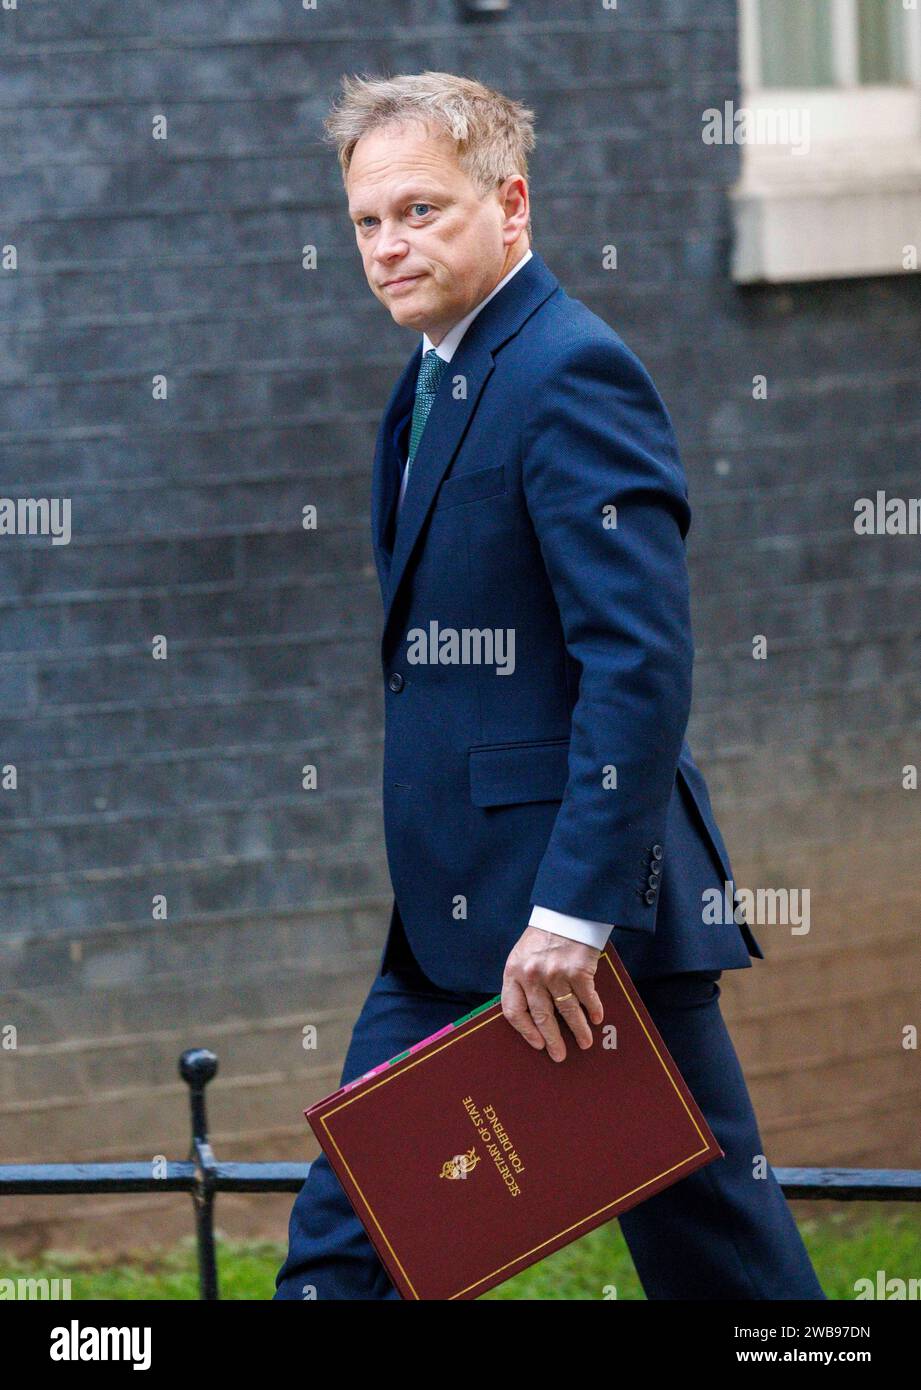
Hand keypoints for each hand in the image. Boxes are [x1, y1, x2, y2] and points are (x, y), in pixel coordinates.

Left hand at [501, 926, 603, 1061]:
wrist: (566, 911)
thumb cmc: (544, 936)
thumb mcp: (524, 955)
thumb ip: (523, 981)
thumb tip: (532, 1016)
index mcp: (514, 971)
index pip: (513, 1011)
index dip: (524, 1031)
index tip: (536, 1043)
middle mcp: (532, 975)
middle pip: (541, 1017)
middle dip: (552, 1040)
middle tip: (559, 1055)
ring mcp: (555, 974)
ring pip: (566, 1012)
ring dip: (578, 1031)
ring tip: (584, 1043)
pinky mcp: (577, 970)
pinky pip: (586, 998)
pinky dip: (593, 1010)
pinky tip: (597, 1018)